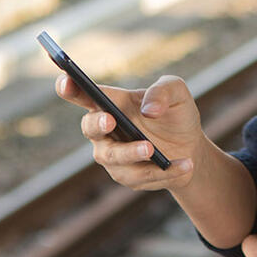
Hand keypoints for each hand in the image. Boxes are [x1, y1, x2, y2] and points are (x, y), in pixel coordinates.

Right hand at [55, 73, 204, 192]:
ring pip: (112, 157)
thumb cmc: (176, 114)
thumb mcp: (177, 93)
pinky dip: (164, 170)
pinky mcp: (127, 176)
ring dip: (131, 152)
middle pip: (90, 128)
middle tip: (110, 120)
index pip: (84, 94)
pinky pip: (140, 175)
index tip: (65, 80)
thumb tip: (148, 109)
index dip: (70, 87)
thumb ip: (163, 91)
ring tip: (152, 149)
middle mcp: (106, 130)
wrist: (191, 147)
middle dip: (97, 124)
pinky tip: (185, 164)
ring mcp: (113, 155)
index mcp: (112, 103)